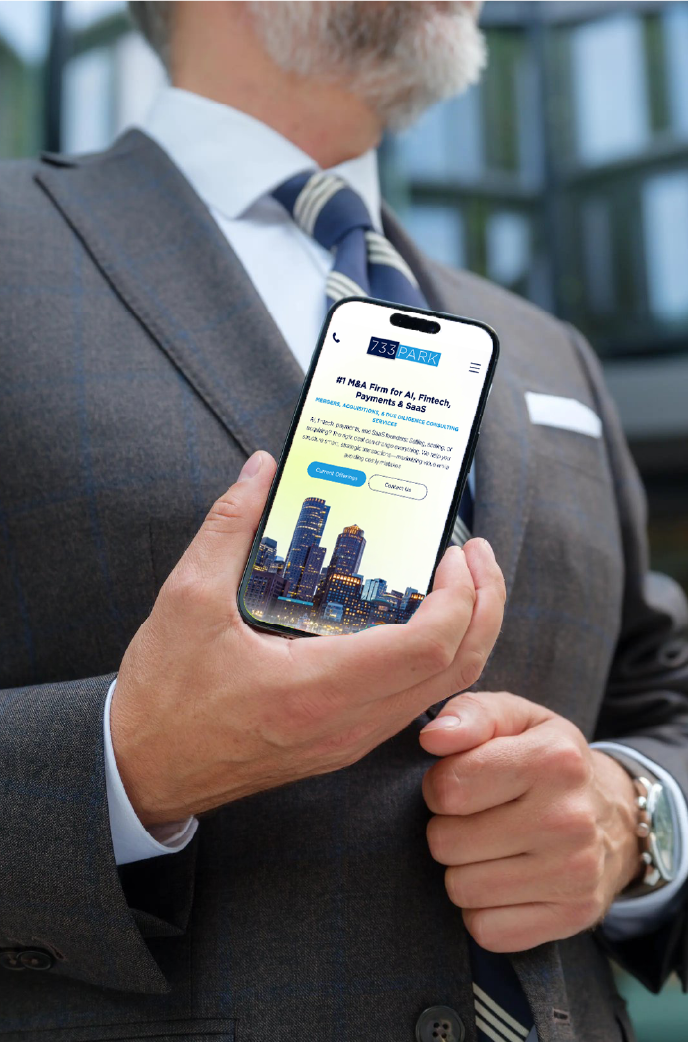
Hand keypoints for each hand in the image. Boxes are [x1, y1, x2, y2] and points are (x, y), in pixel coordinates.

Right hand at [112, 451, 505, 825]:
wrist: (144, 771)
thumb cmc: (163, 697)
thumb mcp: (186, 599)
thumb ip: (229, 526)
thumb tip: (261, 470)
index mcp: (318, 689)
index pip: (430, 647)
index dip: (460, 596)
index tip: (453, 554)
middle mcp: (348, 724)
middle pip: (459, 671)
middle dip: (485, 607)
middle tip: (475, 556)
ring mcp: (351, 741)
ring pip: (445, 691)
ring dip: (466, 633)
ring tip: (457, 581)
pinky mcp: (344, 743)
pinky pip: (413, 701)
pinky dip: (435, 658)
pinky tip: (413, 618)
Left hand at [419, 691, 640, 951]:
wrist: (614, 815)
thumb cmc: (544, 758)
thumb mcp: (515, 719)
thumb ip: (469, 713)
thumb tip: (432, 737)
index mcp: (553, 759)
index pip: (447, 788)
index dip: (440, 786)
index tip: (461, 783)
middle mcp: (569, 818)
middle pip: (445, 842)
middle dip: (448, 829)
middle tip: (477, 818)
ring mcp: (575, 872)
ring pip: (460, 889)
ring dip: (463, 870)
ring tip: (491, 847)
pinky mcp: (573, 915)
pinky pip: (485, 929)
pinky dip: (484, 910)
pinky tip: (506, 881)